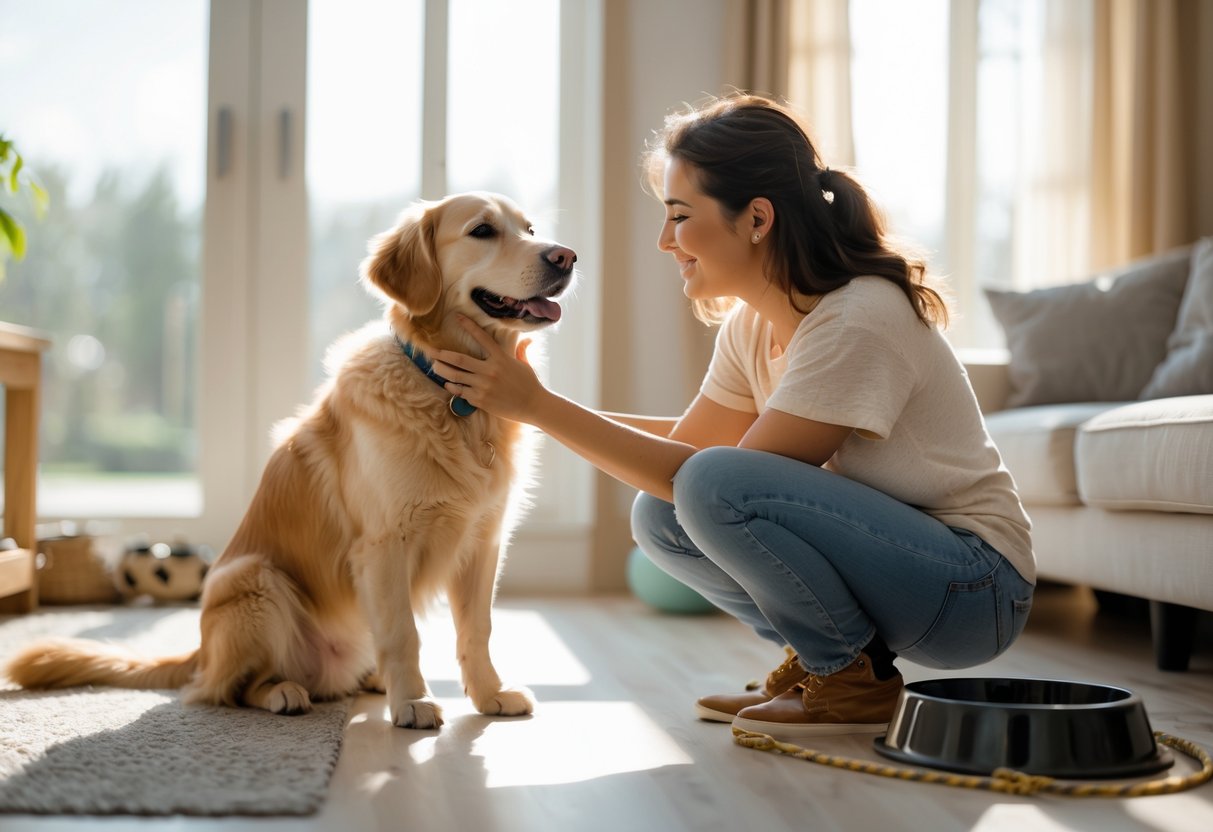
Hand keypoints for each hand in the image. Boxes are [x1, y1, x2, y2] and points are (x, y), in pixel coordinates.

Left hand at [430, 315, 545, 422]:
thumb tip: (529, 340)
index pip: (481, 337)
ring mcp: (483, 385)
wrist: (533, 405)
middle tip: (430, 351)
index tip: (456, 317)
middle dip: (442, 354)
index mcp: (500, 358)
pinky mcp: (481, 399)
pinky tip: (448, 385)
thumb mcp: (525, 364)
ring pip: (456, 376)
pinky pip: (461, 392)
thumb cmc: (530, 384)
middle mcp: (489, 370)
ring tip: (435, 367)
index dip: (468, 325)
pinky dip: (452, 388)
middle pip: (459, 359)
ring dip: (443, 371)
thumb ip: (522, 350)